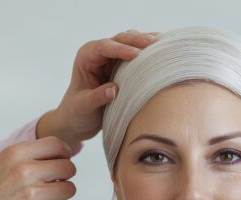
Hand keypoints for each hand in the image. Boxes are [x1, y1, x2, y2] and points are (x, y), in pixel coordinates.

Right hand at [0, 137, 75, 199]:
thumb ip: (25, 157)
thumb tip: (55, 153)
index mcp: (15, 154)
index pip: (57, 145)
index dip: (64, 154)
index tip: (62, 162)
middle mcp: (25, 171)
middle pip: (68, 167)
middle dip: (65, 176)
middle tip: (55, 184)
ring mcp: (31, 194)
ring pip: (69, 189)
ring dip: (62, 195)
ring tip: (48, 199)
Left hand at [36, 30, 157, 151]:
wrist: (78, 119)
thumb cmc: (77, 112)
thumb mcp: (83, 107)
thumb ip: (97, 97)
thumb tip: (114, 89)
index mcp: (86, 57)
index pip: (103, 47)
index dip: (120, 49)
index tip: (136, 55)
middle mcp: (98, 53)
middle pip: (119, 40)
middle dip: (137, 41)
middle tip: (155, 44)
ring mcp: (111, 57)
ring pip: (130, 42)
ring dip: (145, 42)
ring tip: (162, 44)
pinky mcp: (122, 65)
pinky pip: (136, 52)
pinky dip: (148, 51)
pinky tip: (162, 50)